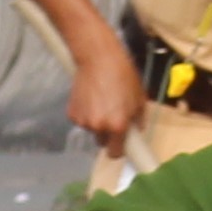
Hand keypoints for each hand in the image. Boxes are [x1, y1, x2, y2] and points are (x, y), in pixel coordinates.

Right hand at [66, 39, 147, 156]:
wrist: (98, 57)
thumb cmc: (122, 75)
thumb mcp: (139, 97)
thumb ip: (139, 119)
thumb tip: (137, 130)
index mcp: (117, 126)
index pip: (115, 153)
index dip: (119, 150)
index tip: (121, 146)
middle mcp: (99, 127)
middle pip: (102, 142)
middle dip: (108, 134)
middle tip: (112, 116)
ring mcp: (83, 120)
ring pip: (92, 130)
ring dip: (96, 121)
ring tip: (101, 101)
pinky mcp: (72, 112)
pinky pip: (81, 120)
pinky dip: (85, 113)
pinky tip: (90, 98)